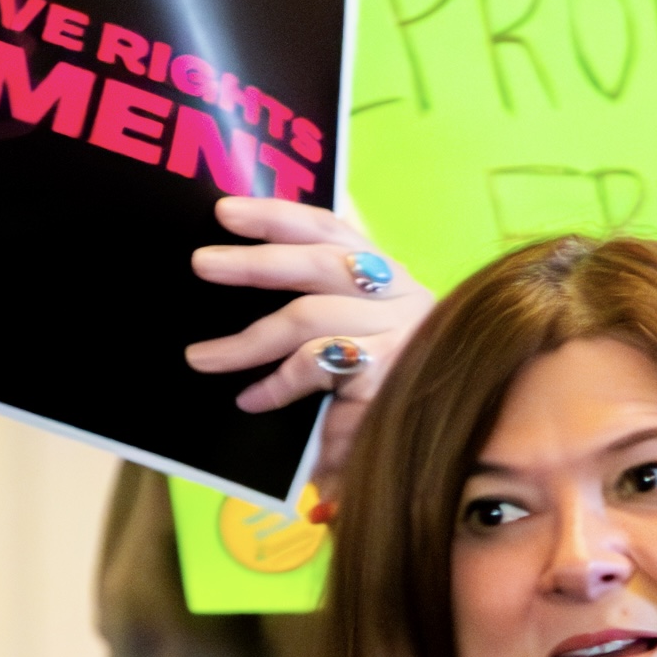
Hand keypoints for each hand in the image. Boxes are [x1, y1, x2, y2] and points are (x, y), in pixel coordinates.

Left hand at [186, 193, 431, 420]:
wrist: (454, 445)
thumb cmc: (394, 393)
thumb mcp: (359, 340)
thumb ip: (321, 306)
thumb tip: (247, 279)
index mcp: (387, 275)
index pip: (329, 229)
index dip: (277, 215)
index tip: (225, 210)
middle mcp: (398, 294)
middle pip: (316, 262)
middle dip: (253, 263)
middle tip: (202, 264)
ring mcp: (396, 333)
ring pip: (308, 315)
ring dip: (248, 340)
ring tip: (202, 357)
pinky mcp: (386, 374)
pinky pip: (315, 366)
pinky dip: (277, 384)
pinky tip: (251, 399)